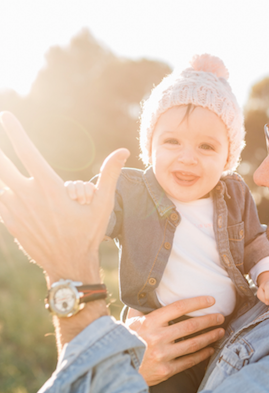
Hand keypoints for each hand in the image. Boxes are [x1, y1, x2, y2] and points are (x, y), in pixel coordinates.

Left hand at [0, 112, 128, 282]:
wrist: (69, 266)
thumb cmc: (88, 234)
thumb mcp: (103, 205)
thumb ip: (110, 175)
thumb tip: (123, 150)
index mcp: (49, 188)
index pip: (26, 151)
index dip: (14, 131)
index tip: (5, 116)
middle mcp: (28, 196)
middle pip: (1, 164)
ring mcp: (16, 210)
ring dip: (0, 172)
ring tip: (1, 163)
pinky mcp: (10, 222)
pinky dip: (1, 192)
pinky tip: (5, 190)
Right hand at [126, 297, 224, 385]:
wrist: (115, 369)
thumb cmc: (124, 342)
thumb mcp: (129, 322)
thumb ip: (140, 309)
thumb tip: (148, 293)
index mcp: (150, 322)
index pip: (179, 307)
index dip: (197, 303)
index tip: (211, 300)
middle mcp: (158, 337)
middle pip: (191, 326)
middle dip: (209, 320)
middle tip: (221, 317)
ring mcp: (163, 355)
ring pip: (193, 344)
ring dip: (210, 337)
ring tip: (220, 331)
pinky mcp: (166, 370)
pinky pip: (189, 361)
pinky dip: (202, 355)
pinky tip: (210, 349)